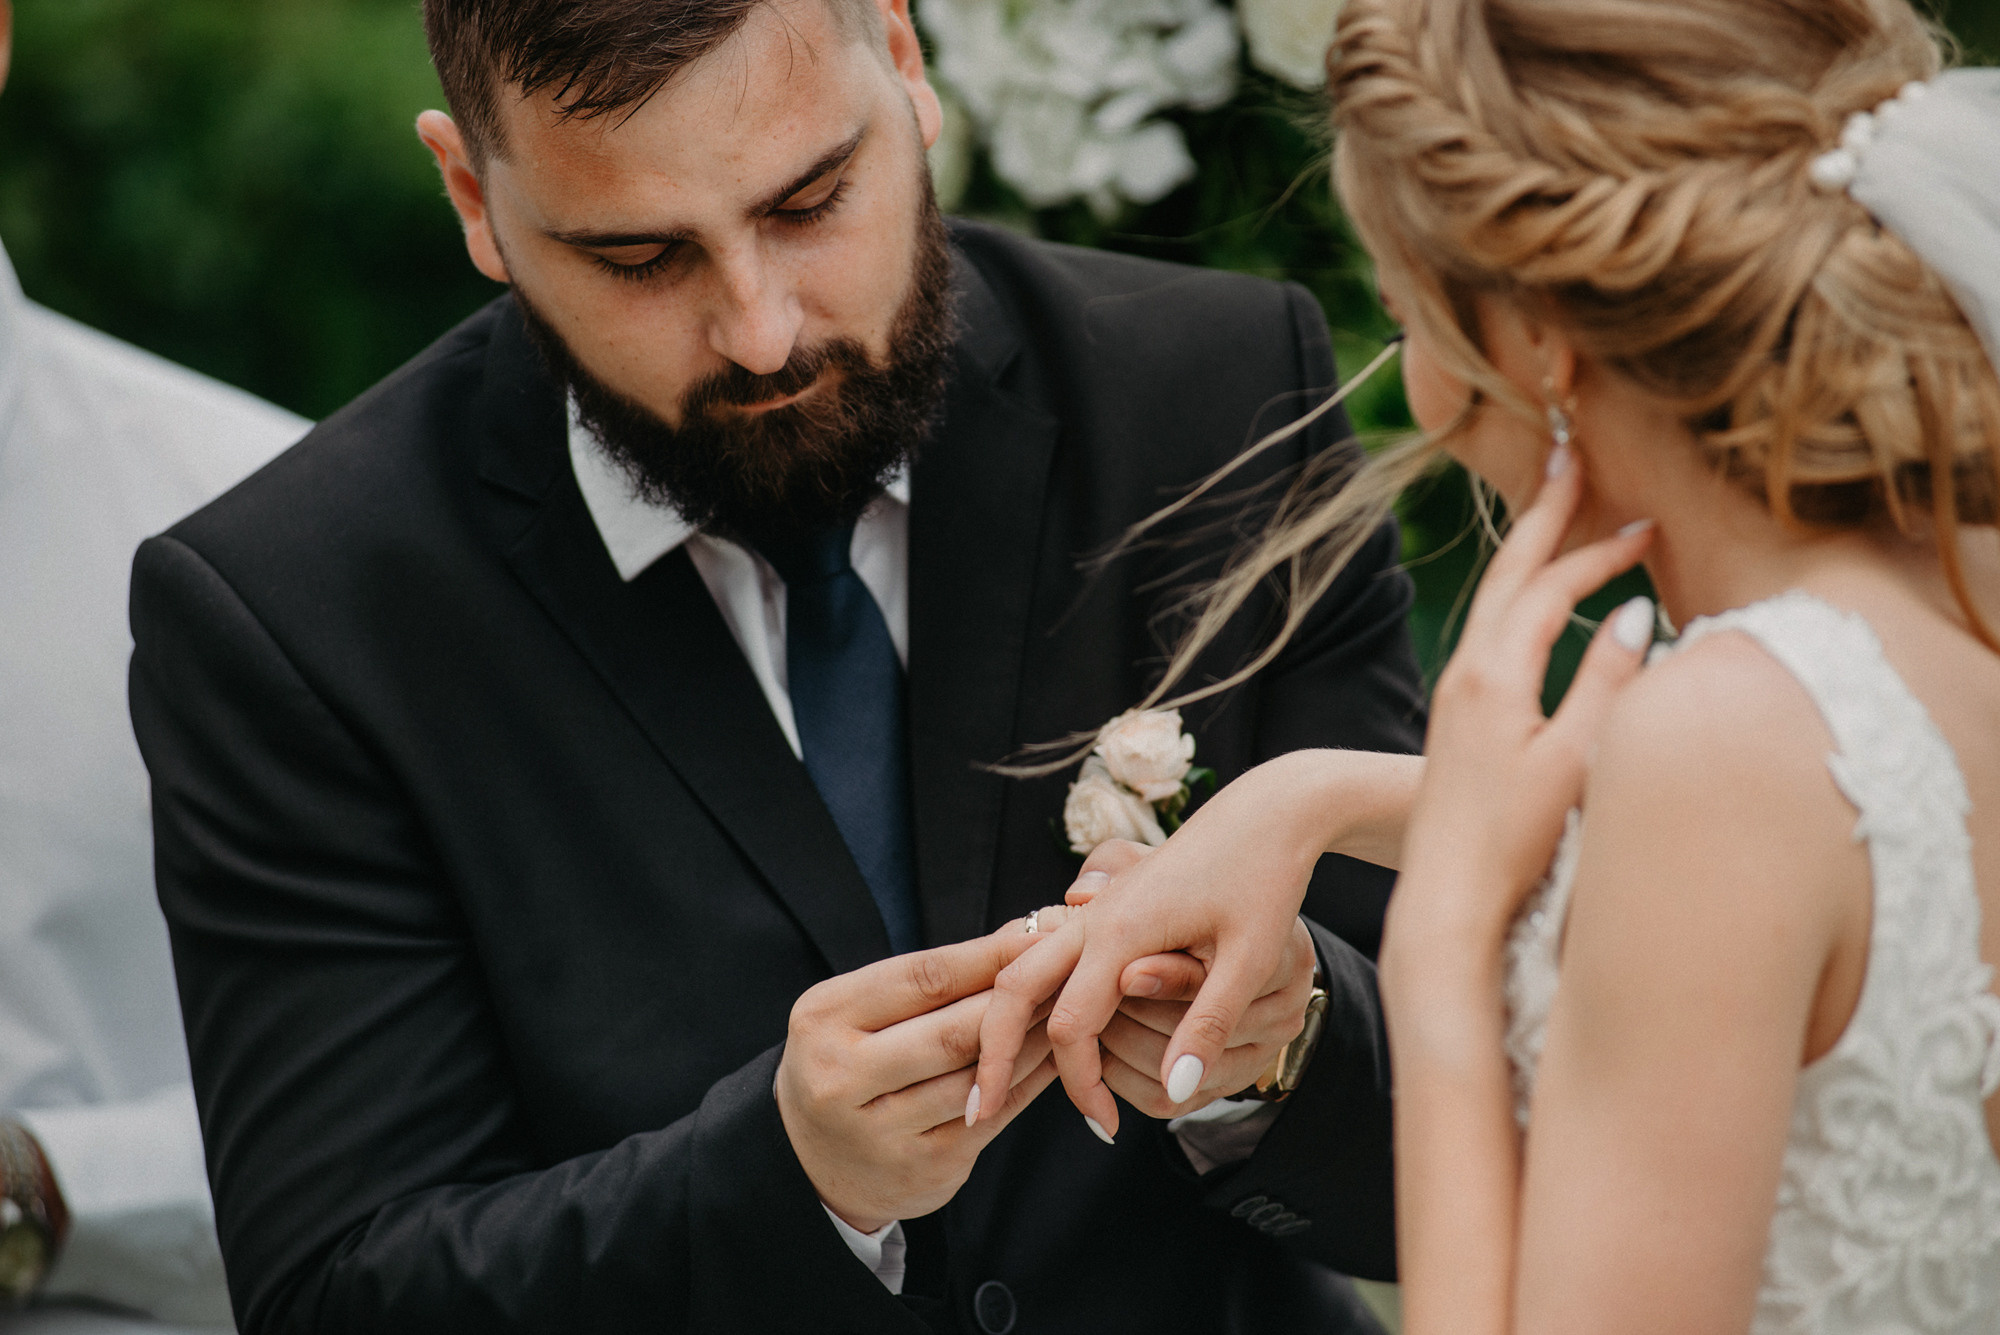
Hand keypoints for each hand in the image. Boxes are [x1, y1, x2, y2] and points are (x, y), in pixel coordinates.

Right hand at [775, 929, 1059, 1233]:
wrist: (812, 1162)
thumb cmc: (850, 1062)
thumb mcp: (861, 1011)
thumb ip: (929, 978)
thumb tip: (1016, 931)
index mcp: (824, 1019)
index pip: (922, 978)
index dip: (988, 956)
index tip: (1036, 934)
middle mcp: (841, 1078)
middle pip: (952, 1031)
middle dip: (1017, 1000)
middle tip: (1064, 973)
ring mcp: (881, 1131)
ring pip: (977, 1077)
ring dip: (1030, 1042)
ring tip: (1065, 1013)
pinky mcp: (922, 1168)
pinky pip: (992, 1115)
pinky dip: (1027, 1082)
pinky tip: (1052, 1059)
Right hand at [971, 816, 1319, 1138]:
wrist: (1265, 812)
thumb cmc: (1264, 879)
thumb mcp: (1251, 958)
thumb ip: (1207, 1024)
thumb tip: (1175, 1091)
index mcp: (1122, 930)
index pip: (1072, 1026)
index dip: (1081, 1085)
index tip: (1105, 1127)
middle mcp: (1093, 917)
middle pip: (1015, 990)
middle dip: (994, 1053)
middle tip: (980, 1111)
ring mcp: (1094, 909)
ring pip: (1022, 968)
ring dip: (1005, 1023)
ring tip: (996, 1079)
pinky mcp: (1104, 907)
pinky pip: (1047, 956)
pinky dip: (1031, 998)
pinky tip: (1040, 1035)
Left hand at [1386, 445, 1654, 962]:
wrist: (1444, 896)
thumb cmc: (1513, 840)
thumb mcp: (1573, 763)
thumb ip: (1606, 685)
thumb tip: (1634, 613)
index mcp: (1493, 674)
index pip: (1552, 587)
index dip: (1599, 551)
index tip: (1647, 525)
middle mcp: (1465, 671)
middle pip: (1508, 573)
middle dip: (1544, 515)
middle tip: (1570, 458)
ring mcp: (1456, 692)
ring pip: (1496, 599)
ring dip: (1531, 552)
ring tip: (1559, 512)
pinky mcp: (1457, 716)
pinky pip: (1492, 629)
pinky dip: (1521, 595)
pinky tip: (1539, 602)